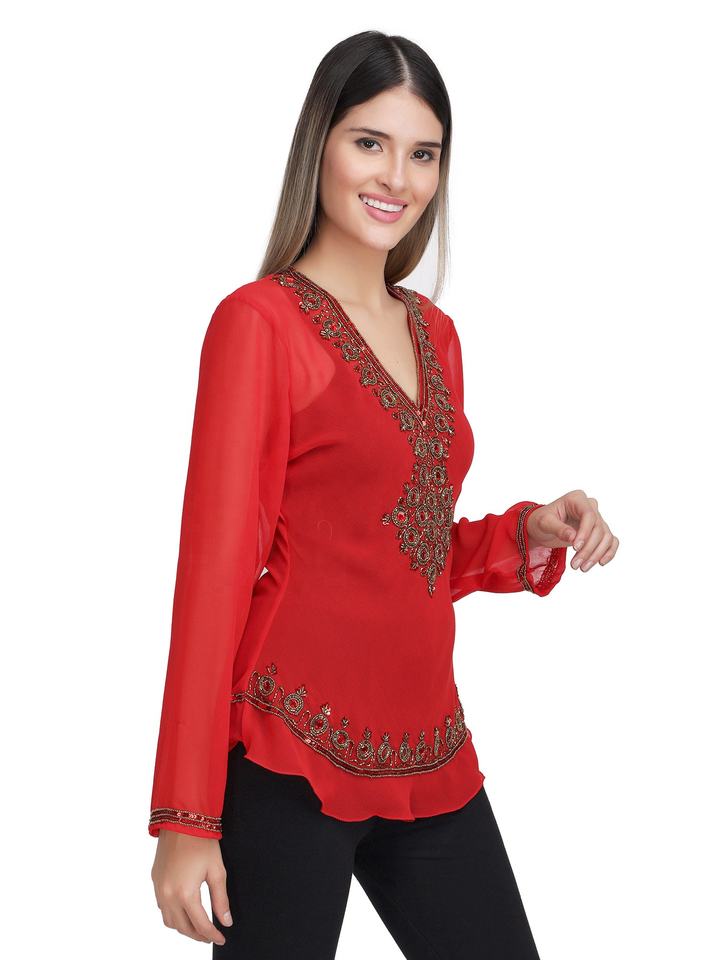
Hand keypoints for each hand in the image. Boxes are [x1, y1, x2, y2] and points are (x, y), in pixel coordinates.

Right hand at [151, 829, 232, 944]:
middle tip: (211, 936)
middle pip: (183, 927)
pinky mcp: (155, 881)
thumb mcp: (217, 871)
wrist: (181, 821)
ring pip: (170, 921)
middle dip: (198, 935)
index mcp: (185, 894)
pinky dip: (173, 916)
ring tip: (198, 927)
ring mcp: (159, 889)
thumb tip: (226, 921)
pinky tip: (184, 911)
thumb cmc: (201, 843)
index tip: (222, 938)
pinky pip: (162, 908)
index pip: (200, 924)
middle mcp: (168, 895)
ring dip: (184, 928)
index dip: (212, 934)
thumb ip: (221, 899)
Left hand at [526, 489, 618, 572]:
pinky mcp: (599, 531)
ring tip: (582, 568)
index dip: (585, 533)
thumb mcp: (544, 523)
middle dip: (588, 549)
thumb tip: (573, 537)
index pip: (589, 515)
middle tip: (575, 565)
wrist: (542, 529)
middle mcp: (590, 506)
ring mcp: (597, 519)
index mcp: (577, 499)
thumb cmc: (540, 521)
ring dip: (597, 554)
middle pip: (598, 529)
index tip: (575, 548)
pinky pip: (611, 541)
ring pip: (606, 537)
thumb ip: (558, 528)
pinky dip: (609, 552)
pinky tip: (600, 563)